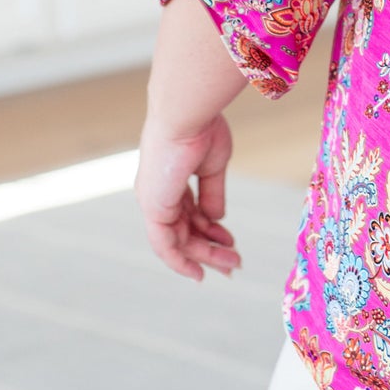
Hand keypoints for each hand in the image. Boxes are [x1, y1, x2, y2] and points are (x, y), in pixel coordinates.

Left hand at [134, 111, 241, 282]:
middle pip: (185, 230)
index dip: (210, 229)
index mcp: (171, 180)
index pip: (189, 213)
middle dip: (210, 247)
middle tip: (234, 261)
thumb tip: (216, 219)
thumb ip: (213, 194)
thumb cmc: (201, 129)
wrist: (186, 117)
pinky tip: (198, 272)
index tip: (229, 241)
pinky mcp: (154, 209)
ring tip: (232, 264)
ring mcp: (155, 202)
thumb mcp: (213, 166)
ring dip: (205, 255)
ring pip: (179, 241)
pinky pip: (165, 245)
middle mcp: (159, 194)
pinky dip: (179, 262)